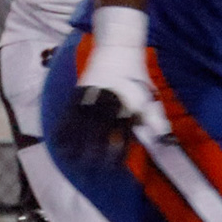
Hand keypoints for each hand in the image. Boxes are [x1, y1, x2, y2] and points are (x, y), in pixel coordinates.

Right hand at [53, 7, 162, 166]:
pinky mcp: (78, 94)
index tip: (113, 170)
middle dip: (93, 157)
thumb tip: (163, 141)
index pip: (121, 140)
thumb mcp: (149, 99)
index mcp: (126, 111)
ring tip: (71, 162)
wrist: (119, 50)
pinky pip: (67, 116)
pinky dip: (62, 131)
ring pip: (79, 130)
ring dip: (74, 148)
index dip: (116, 157)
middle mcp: (108, 108)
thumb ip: (154, 121)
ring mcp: (91, 101)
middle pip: (98, 139)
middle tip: (90, 171)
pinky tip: (58, 143)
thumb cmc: (137, 78)